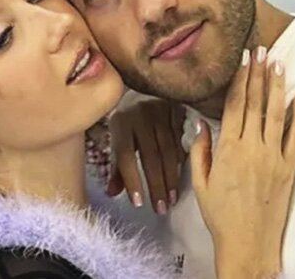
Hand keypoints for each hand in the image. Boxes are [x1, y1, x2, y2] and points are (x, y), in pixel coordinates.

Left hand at [106, 97, 185, 214]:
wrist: (146, 86)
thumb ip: (116, 166)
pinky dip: (181, 163)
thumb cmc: (129, 120)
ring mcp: (160, 111)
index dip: (132, 179)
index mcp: (120, 122)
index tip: (139, 203)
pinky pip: (181, 141)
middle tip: (161, 208)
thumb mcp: (118, 137)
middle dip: (156, 185)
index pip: (125, 155)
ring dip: (171, 178)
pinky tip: (182, 179)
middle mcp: (140, 115)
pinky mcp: (177, 110)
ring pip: (168, 151)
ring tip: (172, 199)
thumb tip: (112, 193)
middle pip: (150, 156)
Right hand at [191, 47, 294, 278]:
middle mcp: (252, 148)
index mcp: (228, 149)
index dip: (241, 78)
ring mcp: (274, 157)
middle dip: (260, 73)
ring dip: (278, 87)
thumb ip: (200, 150)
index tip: (244, 58)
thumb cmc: (221, 216)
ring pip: (277, 114)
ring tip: (280, 64)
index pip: (235, 104)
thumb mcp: (200, 182)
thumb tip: (200, 123)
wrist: (248, 242)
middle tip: (263, 49)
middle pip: (256, 103)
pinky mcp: (290, 169)